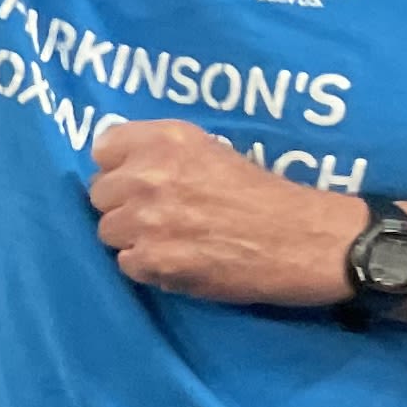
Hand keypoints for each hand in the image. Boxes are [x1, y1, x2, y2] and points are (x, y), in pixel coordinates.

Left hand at [88, 120, 368, 305]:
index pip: (103, 149)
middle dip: (123, 204)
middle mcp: (148, 175)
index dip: (118, 167)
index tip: (136, 178)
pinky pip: (127, 263)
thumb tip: (120, 167)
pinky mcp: (154, 260)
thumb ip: (162, 154)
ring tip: (172, 239)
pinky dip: (148, 266)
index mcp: (165, 140)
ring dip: (133, 237)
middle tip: (160, 214)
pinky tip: (179, 260)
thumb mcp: (212, 150)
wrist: (306, 239)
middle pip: (100, 194)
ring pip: (108, 231)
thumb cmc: (264, 194)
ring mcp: (146, 220)